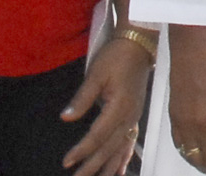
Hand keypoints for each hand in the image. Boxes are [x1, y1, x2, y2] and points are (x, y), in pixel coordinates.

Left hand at [61, 32, 153, 172]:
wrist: (139, 43)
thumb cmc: (116, 56)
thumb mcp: (96, 73)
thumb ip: (82, 98)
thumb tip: (66, 118)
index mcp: (119, 105)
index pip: (98, 134)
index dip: (82, 149)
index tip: (67, 161)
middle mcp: (130, 115)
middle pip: (110, 146)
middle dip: (93, 165)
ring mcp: (134, 116)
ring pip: (121, 147)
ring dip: (109, 166)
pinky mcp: (135, 114)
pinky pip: (130, 141)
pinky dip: (124, 157)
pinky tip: (119, 170)